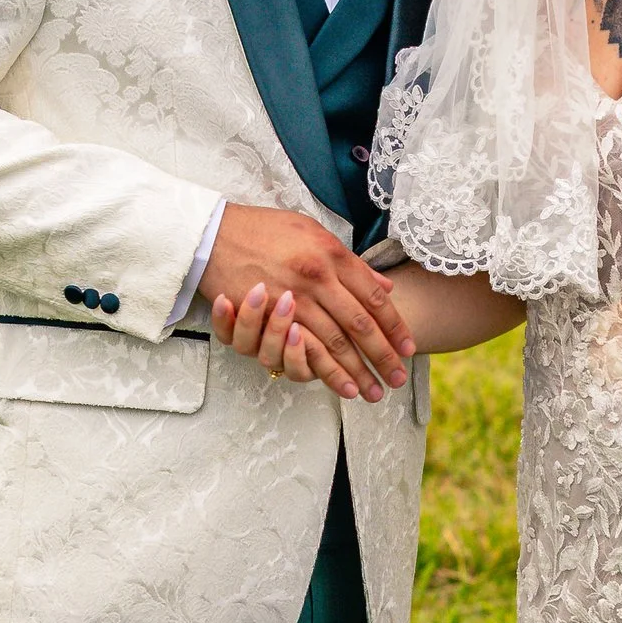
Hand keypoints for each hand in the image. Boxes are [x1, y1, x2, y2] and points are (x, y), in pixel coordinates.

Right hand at [203, 203, 411, 401]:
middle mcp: (317, 277)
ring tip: (376, 392)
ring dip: (357, 371)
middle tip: (399, 379)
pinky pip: (303, 350)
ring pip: (335, 343)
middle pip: (359, 324)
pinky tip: (343, 388)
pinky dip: (326, 372)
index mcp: (332, 255)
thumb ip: (350, 262)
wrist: (214, 232)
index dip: (394, 326)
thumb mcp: (312, 233)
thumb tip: (385, 286)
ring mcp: (293, 298)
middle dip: (383, 355)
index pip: (373, 298)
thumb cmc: (264, 230)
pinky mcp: (269, 316)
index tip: (408, 347)